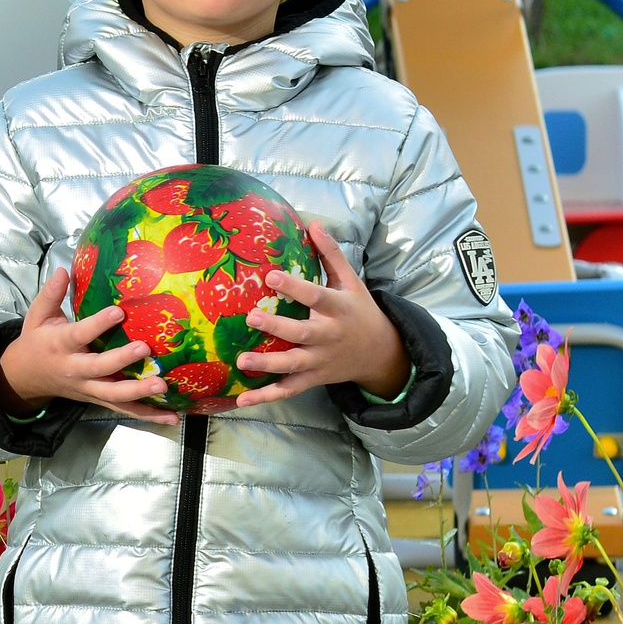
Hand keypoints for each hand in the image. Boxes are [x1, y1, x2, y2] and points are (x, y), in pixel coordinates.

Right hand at [0, 267, 181, 425]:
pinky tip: (171, 417)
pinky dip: (148, 415)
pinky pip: (123, 410)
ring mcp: (87, 388)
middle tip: (145, 349)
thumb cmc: (37, 341)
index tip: (117, 312)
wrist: (24, 378)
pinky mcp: (97, 400)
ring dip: (139, 393)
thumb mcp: (36, 316)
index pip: (79, 334)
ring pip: (113, 395)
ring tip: (162, 386)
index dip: (97, 325)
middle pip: (99, 369)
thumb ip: (50, 294)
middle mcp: (74, 369)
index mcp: (59, 345)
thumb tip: (63, 270)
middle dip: (122, 360)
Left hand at [231, 221, 411, 407]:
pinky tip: (242, 401)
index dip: (295, 287)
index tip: (272, 275)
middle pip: (302, 334)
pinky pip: (288, 390)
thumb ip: (331, 254)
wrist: (381, 352)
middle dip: (277, 327)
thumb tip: (313, 223)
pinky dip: (266, 397)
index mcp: (338, 309)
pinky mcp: (313, 379)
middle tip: (251, 318)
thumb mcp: (351, 282)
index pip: (316, 297)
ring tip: (241, 361)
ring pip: (292, 365)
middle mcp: (329, 336)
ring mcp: (320, 361)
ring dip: (267, 365)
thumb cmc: (359, 310)